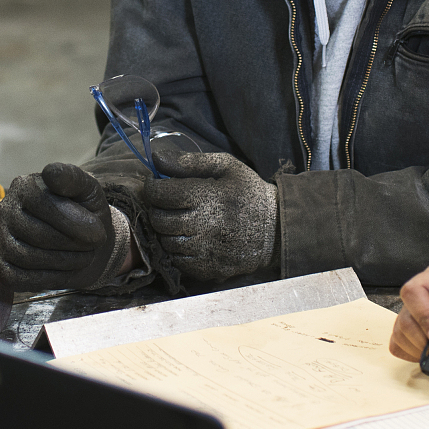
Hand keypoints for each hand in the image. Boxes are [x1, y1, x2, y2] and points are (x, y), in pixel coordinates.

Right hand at [0, 163, 130, 291]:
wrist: (87, 244)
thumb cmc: (86, 214)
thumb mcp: (88, 191)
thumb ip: (73, 178)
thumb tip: (51, 172)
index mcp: (24, 186)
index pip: (42, 204)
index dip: (74, 222)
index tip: (98, 230)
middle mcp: (6, 210)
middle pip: (37, 234)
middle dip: (72, 244)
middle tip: (92, 245)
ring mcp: (1, 240)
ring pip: (29, 257)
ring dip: (65, 261)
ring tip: (83, 256)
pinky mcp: (4, 267)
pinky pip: (21, 279)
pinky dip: (49, 278)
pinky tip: (64, 269)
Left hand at [142, 150, 277, 282]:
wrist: (275, 229)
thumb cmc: (248, 193)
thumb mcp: (226, 167)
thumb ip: (190, 162)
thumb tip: (156, 158)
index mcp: (207, 197)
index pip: (160, 194)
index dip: (153, 187)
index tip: (157, 184)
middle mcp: (204, 225)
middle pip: (159, 219)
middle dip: (157, 208)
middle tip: (167, 203)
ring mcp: (206, 250)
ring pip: (165, 241)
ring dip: (166, 230)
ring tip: (180, 220)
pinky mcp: (209, 269)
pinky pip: (177, 260)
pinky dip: (177, 249)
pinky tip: (189, 238)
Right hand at [391, 262, 428, 372]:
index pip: (416, 290)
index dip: (424, 316)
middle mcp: (424, 295)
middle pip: (406, 317)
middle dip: (425, 340)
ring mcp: (414, 315)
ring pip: (401, 333)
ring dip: (422, 350)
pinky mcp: (410, 335)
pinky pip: (400, 347)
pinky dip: (415, 356)